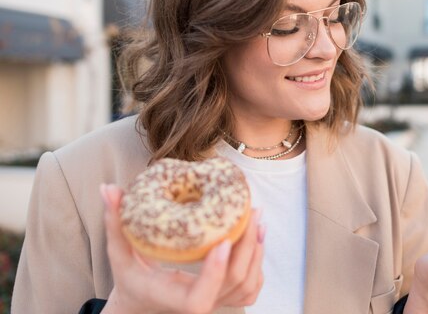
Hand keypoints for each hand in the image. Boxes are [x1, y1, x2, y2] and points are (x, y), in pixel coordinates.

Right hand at [100, 184, 264, 313]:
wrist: (143, 303)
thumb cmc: (130, 278)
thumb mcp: (119, 254)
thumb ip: (115, 223)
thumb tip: (107, 188)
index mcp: (172, 297)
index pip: (199, 299)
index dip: (214, 272)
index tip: (223, 240)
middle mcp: (196, 305)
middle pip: (233, 283)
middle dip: (247, 247)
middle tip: (251, 212)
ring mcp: (214, 304)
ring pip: (246, 286)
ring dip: (256, 252)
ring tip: (258, 220)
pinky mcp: (224, 298)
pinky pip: (250, 289)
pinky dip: (257, 264)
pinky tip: (258, 237)